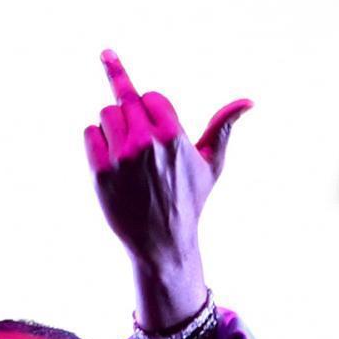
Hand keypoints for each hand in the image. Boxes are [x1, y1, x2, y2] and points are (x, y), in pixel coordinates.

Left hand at [83, 51, 248, 330]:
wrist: (162, 242)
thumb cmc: (189, 201)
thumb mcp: (212, 164)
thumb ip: (223, 127)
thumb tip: (248, 101)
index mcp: (174, 135)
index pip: (151, 96)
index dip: (152, 109)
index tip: (154, 123)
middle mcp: (146, 142)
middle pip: (126, 101)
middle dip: (132, 114)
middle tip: (138, 139)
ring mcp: (121, 157)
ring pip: (107, 114)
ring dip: (113, 124)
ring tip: (126, 149)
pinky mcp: (100, 172)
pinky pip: (90, 133)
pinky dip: (97, 139)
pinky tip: (110, 157)